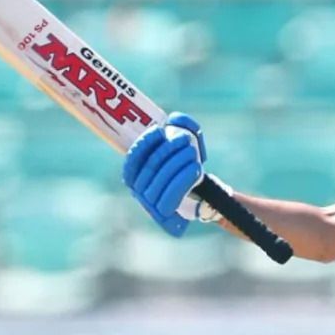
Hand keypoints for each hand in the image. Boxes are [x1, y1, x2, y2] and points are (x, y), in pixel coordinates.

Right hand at [122, 112, 224, 235]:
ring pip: (161, 181)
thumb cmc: (187, 165)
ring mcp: (150, 204)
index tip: (159, 131)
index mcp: (135, 173)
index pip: (133, 159)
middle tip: (185, 139)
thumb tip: (176, 118)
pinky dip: (183, 180)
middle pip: (150, 167)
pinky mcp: (164, 215)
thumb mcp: (185, 142)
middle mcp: (138, 189)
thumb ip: (182, 125)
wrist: (201, 195)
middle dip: (167, 150)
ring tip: (192, 152)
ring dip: (178, 163)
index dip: (144, 144)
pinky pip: (171, 197)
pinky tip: (195, 168)